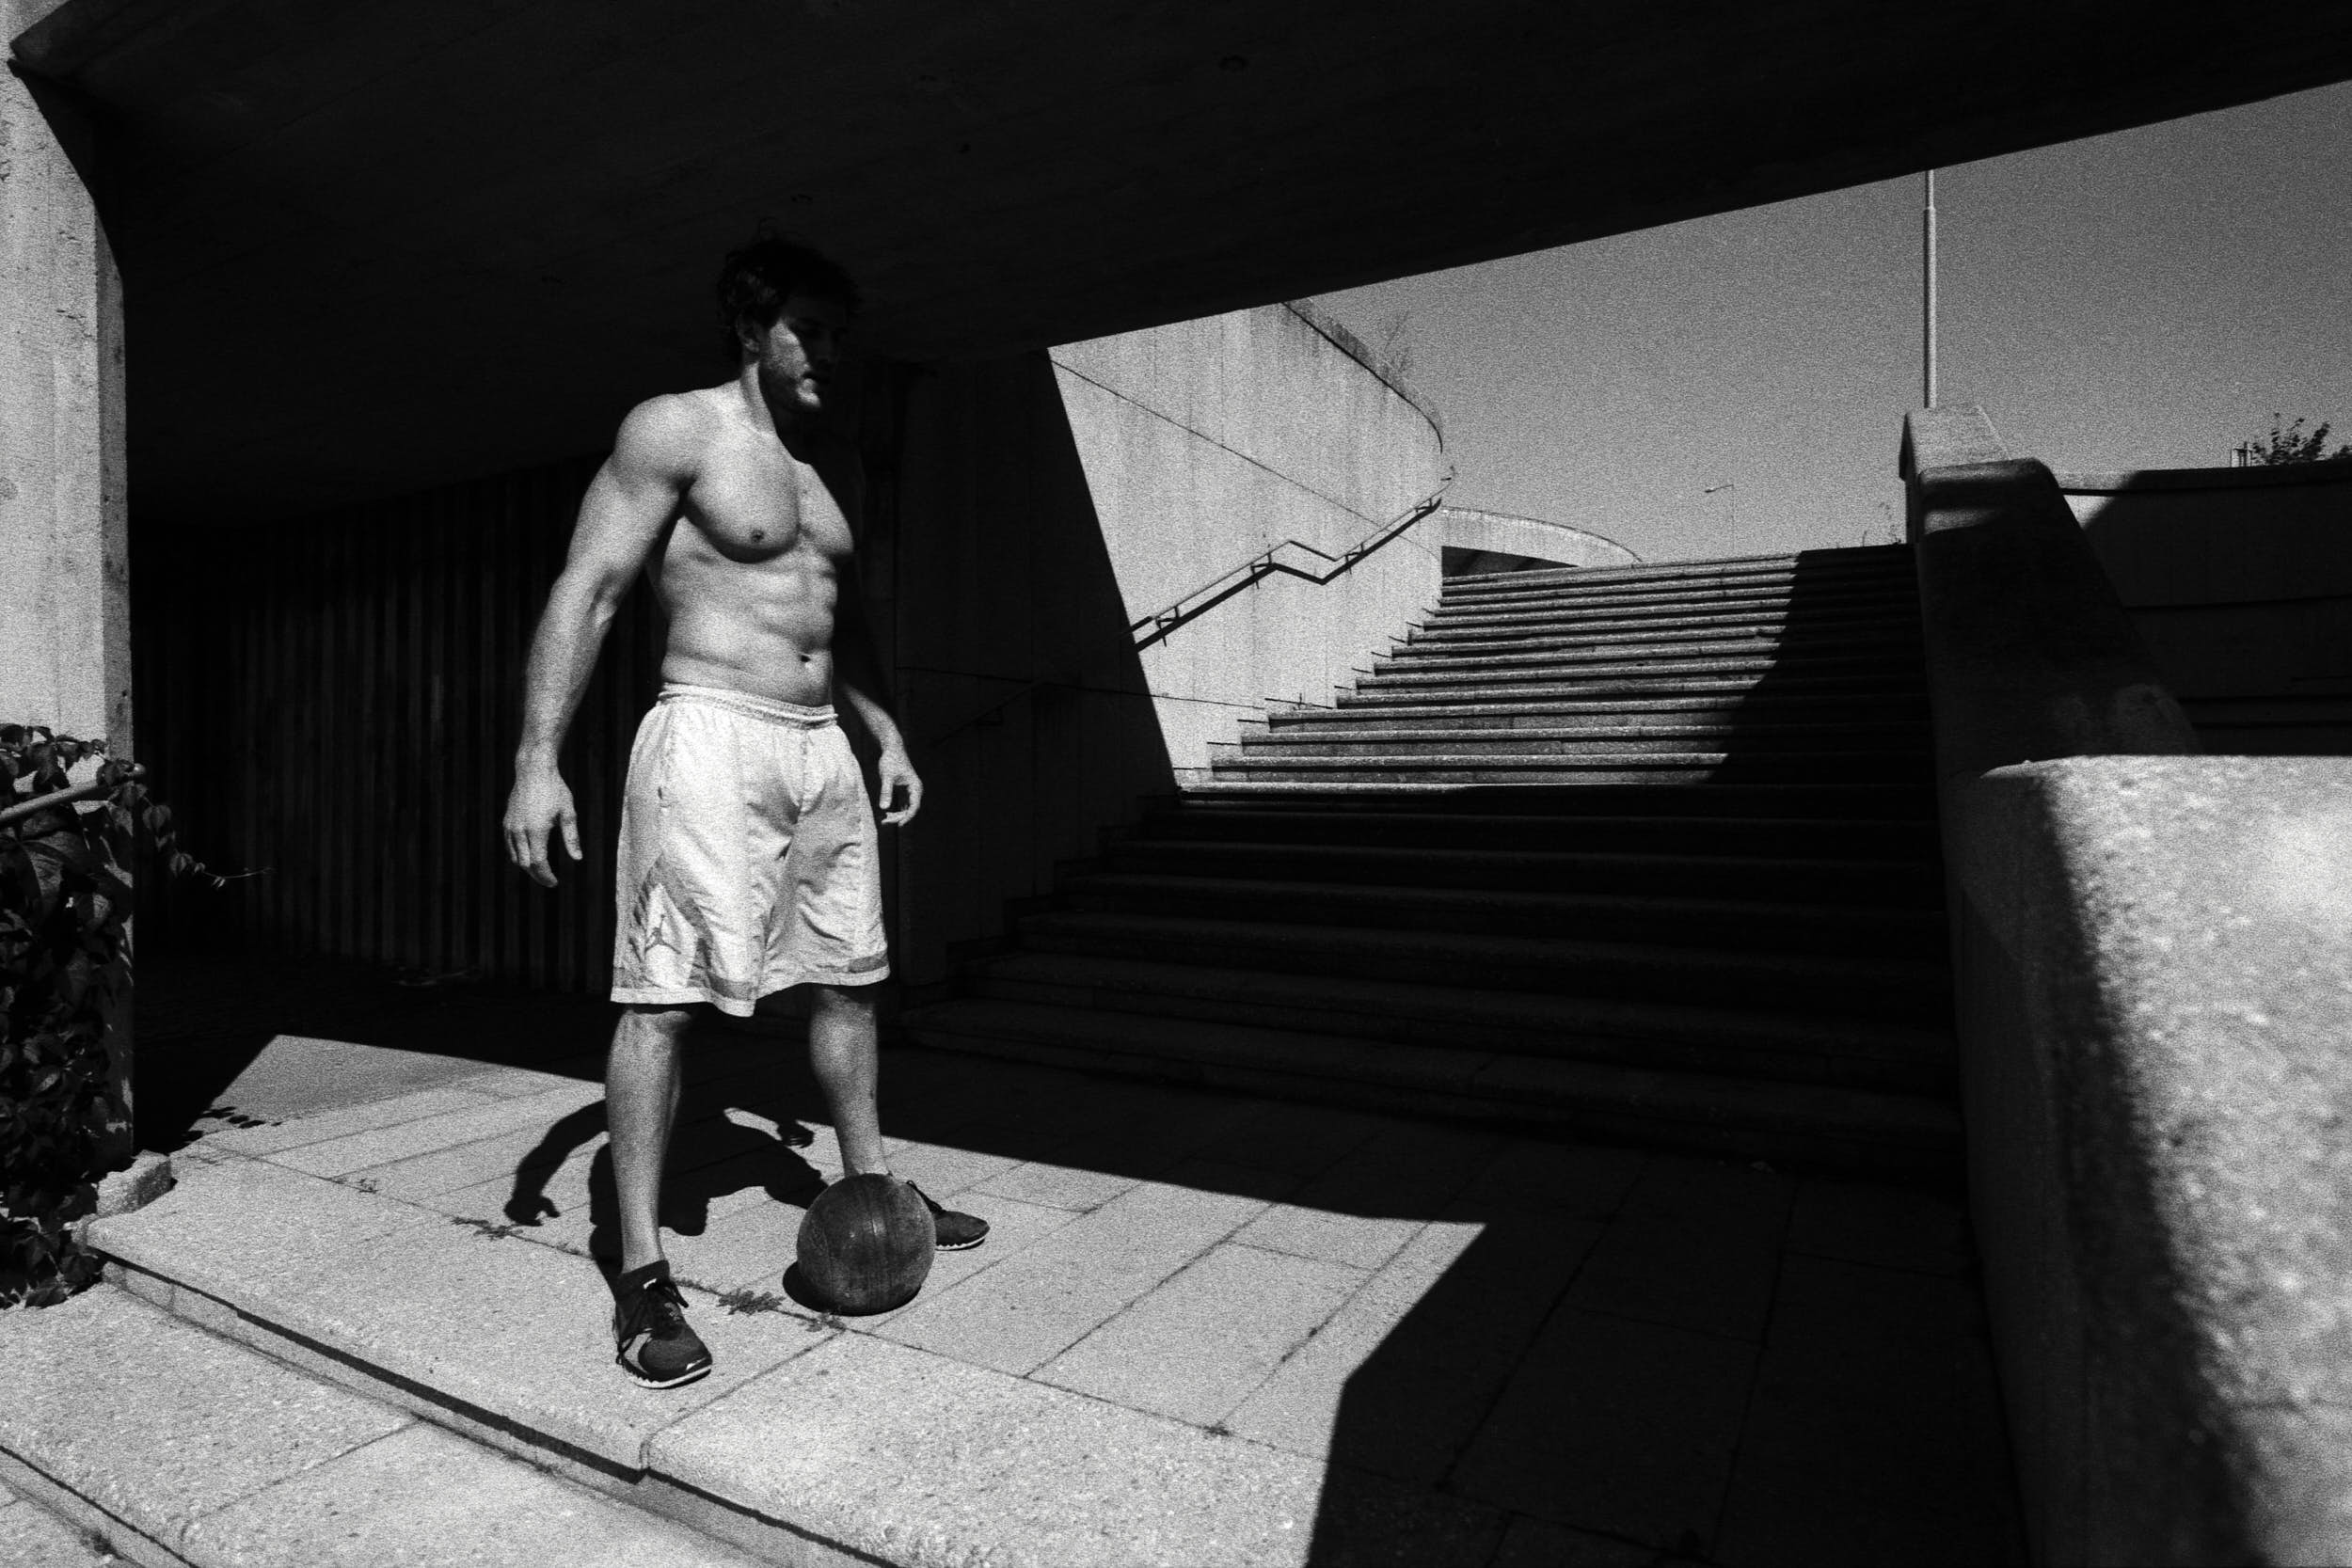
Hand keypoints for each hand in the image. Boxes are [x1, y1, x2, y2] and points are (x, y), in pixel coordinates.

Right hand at [503, 766, 580, 886]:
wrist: (533, 771)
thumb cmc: (555, 790)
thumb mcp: (568, 813)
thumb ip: (572, 837)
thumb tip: (578, 859)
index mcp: (536, 830)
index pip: (538, 863)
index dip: (546, 876)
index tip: (554, 883)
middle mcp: (520, 830)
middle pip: (525, 864)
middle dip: (537, 875)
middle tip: (550, 880)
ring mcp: (510, 827)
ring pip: (516, 857)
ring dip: (528, 867)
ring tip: (542, 870)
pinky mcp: (506, 823)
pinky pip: (510, 847)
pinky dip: (519, 856)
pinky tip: (530, 856)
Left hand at [876, 747, 922, 826]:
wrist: (892, 750)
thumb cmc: (891, 761)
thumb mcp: (887, 777)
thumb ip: (886, 792)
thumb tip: (883, 808)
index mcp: (915, 787)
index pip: (914, 806)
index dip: (907, 817)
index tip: (899, 825)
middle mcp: (915, 791)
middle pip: (910, 810)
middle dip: (898, 817)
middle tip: (884, 822)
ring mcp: (910, 792)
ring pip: (906, 809)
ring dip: (896, 816)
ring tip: (883, 821)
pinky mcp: (903, 792)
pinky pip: (901, 805)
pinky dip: (894, 810)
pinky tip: (885, 814)